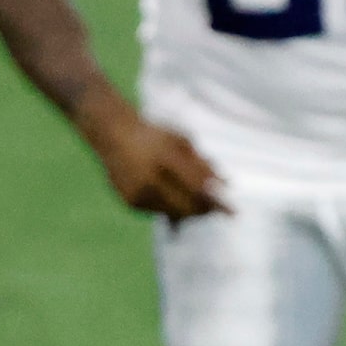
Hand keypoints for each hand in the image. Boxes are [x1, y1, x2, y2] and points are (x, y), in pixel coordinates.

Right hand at [79, 91, 227, 220]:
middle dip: (206, 210)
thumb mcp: (182, 140)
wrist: (112, 133)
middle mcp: (150, 178)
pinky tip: (176, 199)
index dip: (216, 202)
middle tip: (220, 211)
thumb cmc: (153, 135)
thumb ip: (203, 163)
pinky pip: (158, 211)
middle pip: (187, 206)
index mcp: (165, 159)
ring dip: (191, 211)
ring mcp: (138, 192)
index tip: (233, 212)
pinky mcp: (130, 201)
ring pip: (174, 212)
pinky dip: (171, 207)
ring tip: (201, 205)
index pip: (198, 188)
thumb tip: (226, 183)